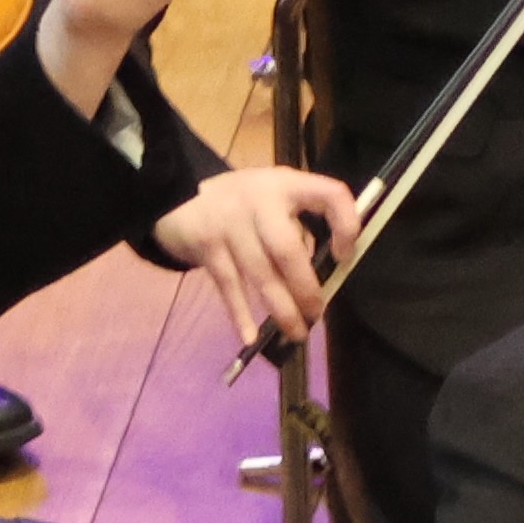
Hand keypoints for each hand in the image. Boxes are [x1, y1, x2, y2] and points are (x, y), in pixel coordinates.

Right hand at [148, 160, 360, 352]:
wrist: (177, 193)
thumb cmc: (241, 199)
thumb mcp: (273, 196)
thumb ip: (295, 225)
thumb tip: (313, 271)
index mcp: (287, 185)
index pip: (331, 194)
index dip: (346, 225)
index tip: (344, 256)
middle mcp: (260, 203)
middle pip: (287, 250)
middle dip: (305, 288)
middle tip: (317, 314)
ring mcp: (230, 226)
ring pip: (260, 274)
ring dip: (281, 308)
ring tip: (297, 333)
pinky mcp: (207, 247)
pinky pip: (229, 286)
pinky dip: (240, 314)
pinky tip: (250, 337)